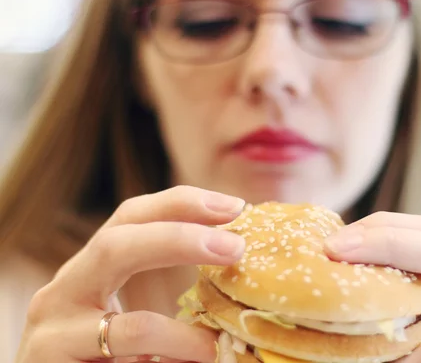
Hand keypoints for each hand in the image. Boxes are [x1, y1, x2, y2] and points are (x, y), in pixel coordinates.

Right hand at [16, 186, 246, 362]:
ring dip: (184, 332)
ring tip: (221, 336)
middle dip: (182, 238)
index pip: (133, 217)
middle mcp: (65, 289)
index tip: (234, 206)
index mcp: (90, 269)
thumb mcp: (130, 318)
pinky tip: (202, 356)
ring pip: (130, 323)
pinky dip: (173, 356)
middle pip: (118, 243)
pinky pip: (128, 358)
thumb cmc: (99, 355)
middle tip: (235, 246)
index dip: (182, 204)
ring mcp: (52, 329)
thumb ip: (168, 298)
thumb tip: (237, 277)